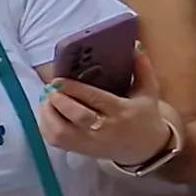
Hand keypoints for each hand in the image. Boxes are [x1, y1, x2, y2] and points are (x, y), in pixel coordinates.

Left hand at [38, 77, 173, 170]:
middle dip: (59, 101)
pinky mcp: (80, 150)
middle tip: (50, 88)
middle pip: (78, 117)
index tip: (58, 80)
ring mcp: (90, 142)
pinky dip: (46, 126)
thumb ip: (142, 68)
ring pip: (61, 132)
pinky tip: (47, 112)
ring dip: (48, 114)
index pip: (96, 100)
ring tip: (47, 99)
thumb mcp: (149, 92)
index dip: (75, 89)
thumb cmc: (145, 116)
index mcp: (123, 111)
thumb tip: (134, 45)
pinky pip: (55, 141)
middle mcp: (105, 129)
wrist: (145, 148)